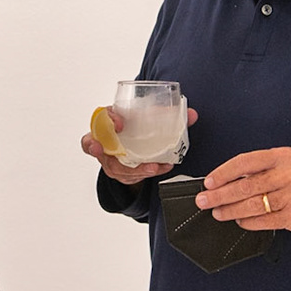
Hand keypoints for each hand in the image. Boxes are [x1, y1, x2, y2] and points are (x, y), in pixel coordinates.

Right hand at [81, 106, 199, 184]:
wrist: (133, 143)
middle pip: (98, 149)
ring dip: (136, 169)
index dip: (106, 122)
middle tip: (131, 156)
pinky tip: (161, 169)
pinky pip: (129, 176)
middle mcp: (104, 143)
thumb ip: (168, 115)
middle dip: (108, 154)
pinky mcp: (121, 173)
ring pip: (116, 168)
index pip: (98, 121)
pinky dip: (145, 173)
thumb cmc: (135, 127)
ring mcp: (110, 160)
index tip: (120, 124)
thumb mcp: (146, 116)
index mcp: (106, 123)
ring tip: (154, 167)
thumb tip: (192, 114)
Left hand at [196, 147, 290, 236]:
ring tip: (218, 213)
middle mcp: (287, 174)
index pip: (245, 162)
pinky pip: (263, 221)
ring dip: (230, 210)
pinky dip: (247, 222)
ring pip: (252, 204)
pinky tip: (239, 221)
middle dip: (220, 195)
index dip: (223, 172)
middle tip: (204, 200)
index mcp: (281, 157)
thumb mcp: (286, 165)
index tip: (209, 182)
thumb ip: (260, 170)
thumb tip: (225, 181)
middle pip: (245, 185)